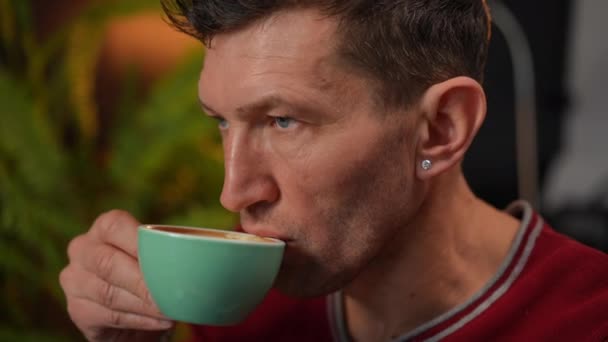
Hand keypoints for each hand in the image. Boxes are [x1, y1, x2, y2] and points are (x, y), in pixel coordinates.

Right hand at [60, 210, 173, 341]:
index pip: (116, 226)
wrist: (133, 312)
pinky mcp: (77, 309)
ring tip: (169, 311)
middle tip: (170, 295)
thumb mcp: (157, 256)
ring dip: (144, 305)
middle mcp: (82, 249)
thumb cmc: (151, 274)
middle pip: (108, 263)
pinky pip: (108, 315)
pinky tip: (159, 322)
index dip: (139, 243)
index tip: (165, 261)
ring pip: (109, 293)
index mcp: (104, 227)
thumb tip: (197, 254)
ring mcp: (74, 279)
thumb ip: (166, 251)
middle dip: (143, 282)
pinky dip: (139, 320)